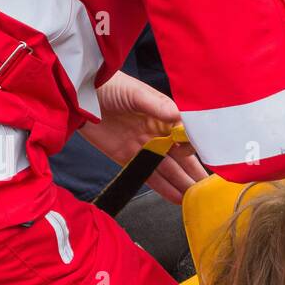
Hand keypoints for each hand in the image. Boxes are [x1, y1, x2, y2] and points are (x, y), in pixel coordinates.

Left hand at [79, 71, 206, 203]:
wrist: (77, 94)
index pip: (186, 135)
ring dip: (182, 184)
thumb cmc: (109, 85)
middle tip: (207, 189)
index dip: (191, 146)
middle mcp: (158, 133)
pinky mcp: (127, 157)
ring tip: (196, 199)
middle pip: (181, 157)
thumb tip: (179, 117)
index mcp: (164, 115)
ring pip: (168, 170)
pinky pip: (149, 175)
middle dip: (194, 172)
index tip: (191, 154)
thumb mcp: (134, 92)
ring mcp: (144, 147)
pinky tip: (177, 198)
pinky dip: (163, 188)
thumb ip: (157, 105)